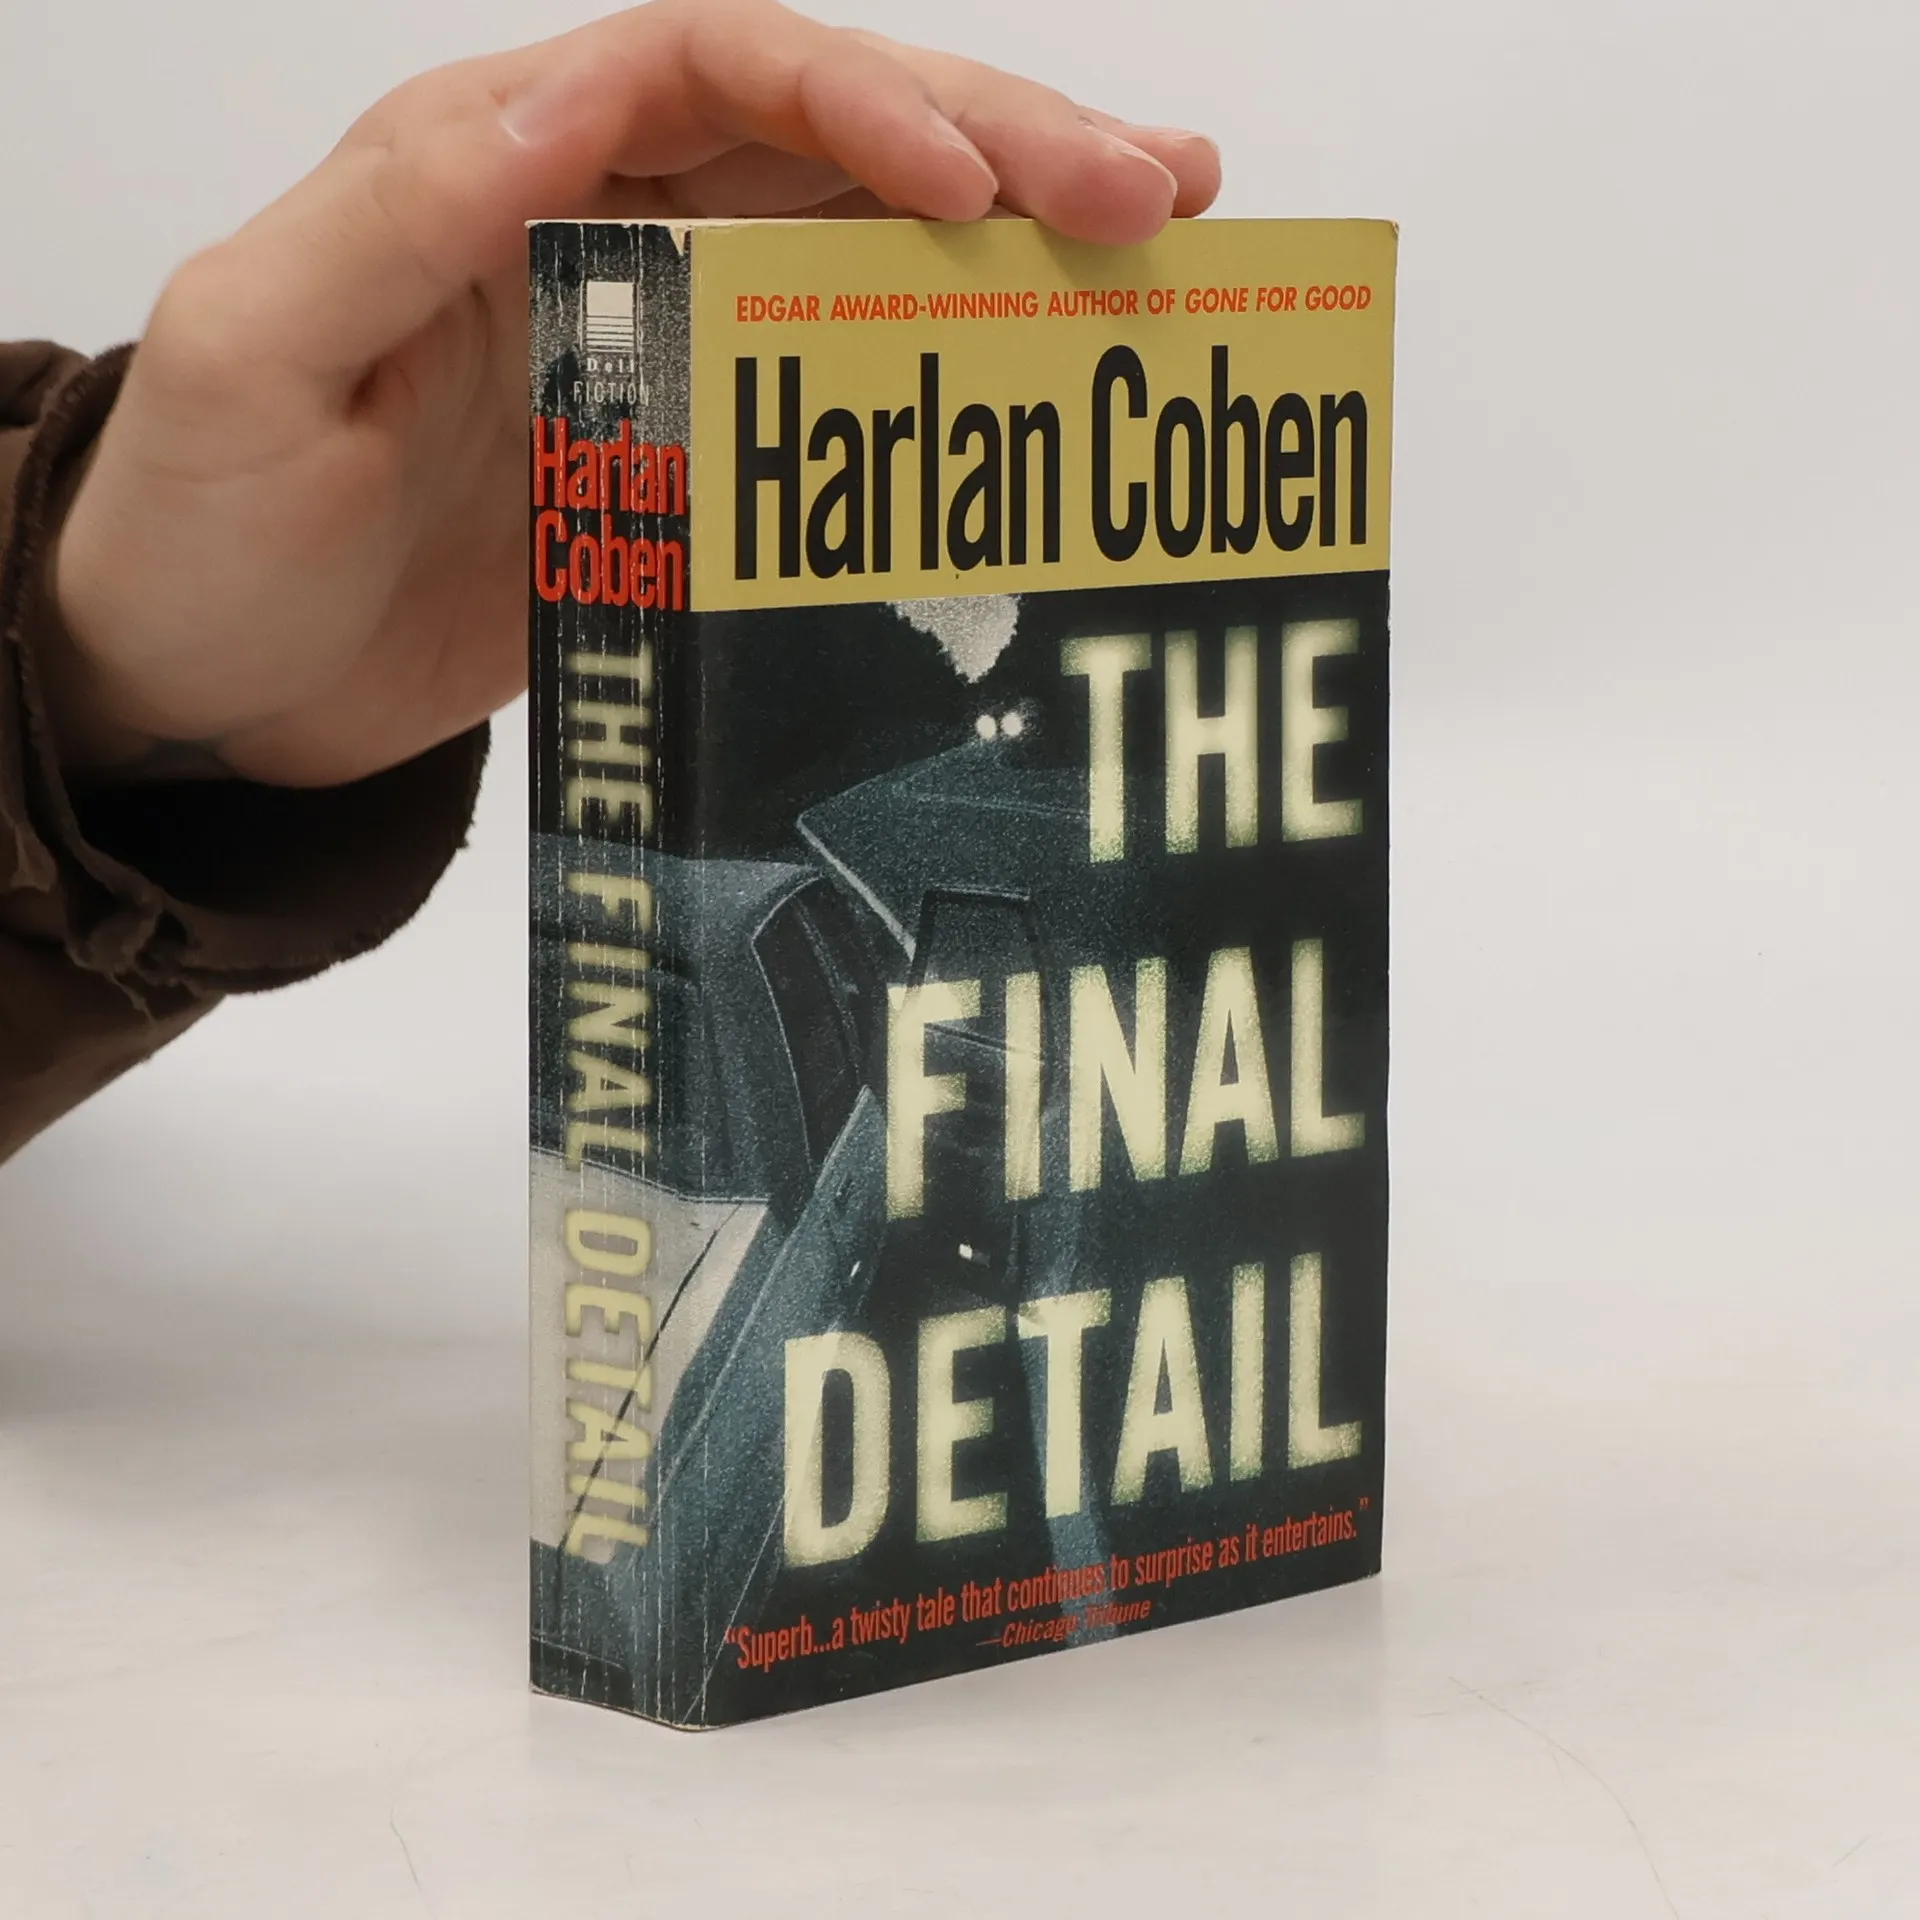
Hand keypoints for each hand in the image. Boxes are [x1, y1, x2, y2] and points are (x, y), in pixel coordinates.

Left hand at [46, 0, 1219, 787]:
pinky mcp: (684, 464)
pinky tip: (1031, 390)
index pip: (719, 73)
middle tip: (1155, 191)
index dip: (867, 101)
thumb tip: (577, 100)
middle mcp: (600, 230)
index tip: (982, 176)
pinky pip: (833, 401)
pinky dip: (937, 384)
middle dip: (1001, 150)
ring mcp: (655, 350)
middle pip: (831, 146)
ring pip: (858, 255)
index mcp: (503, 164)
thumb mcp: (262, 353)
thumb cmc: (201, 522)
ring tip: (1155, 242)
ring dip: (1007, 245)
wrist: (207, 687)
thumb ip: (406, 217)